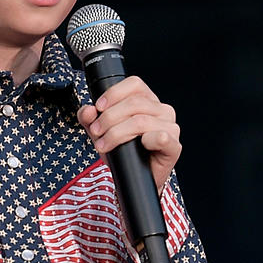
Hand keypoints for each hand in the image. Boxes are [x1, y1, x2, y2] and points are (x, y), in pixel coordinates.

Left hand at [77, 75, 181, 190]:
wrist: (132, 178)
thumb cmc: (121, 151)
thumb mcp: (99, 132)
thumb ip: (89, 119)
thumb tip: (88, 111)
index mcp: (147, 100)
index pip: (135, 84)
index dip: (114, 93)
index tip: (98, 107)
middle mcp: (162, 110)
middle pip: (134, 103)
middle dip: (109, 117)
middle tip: (96, 131)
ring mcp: (170, 127)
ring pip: (141, 121)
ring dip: (117, 133)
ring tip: (103, 144)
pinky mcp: (174, 146)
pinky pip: (160, 136)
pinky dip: (145, 140)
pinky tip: (137, 146)